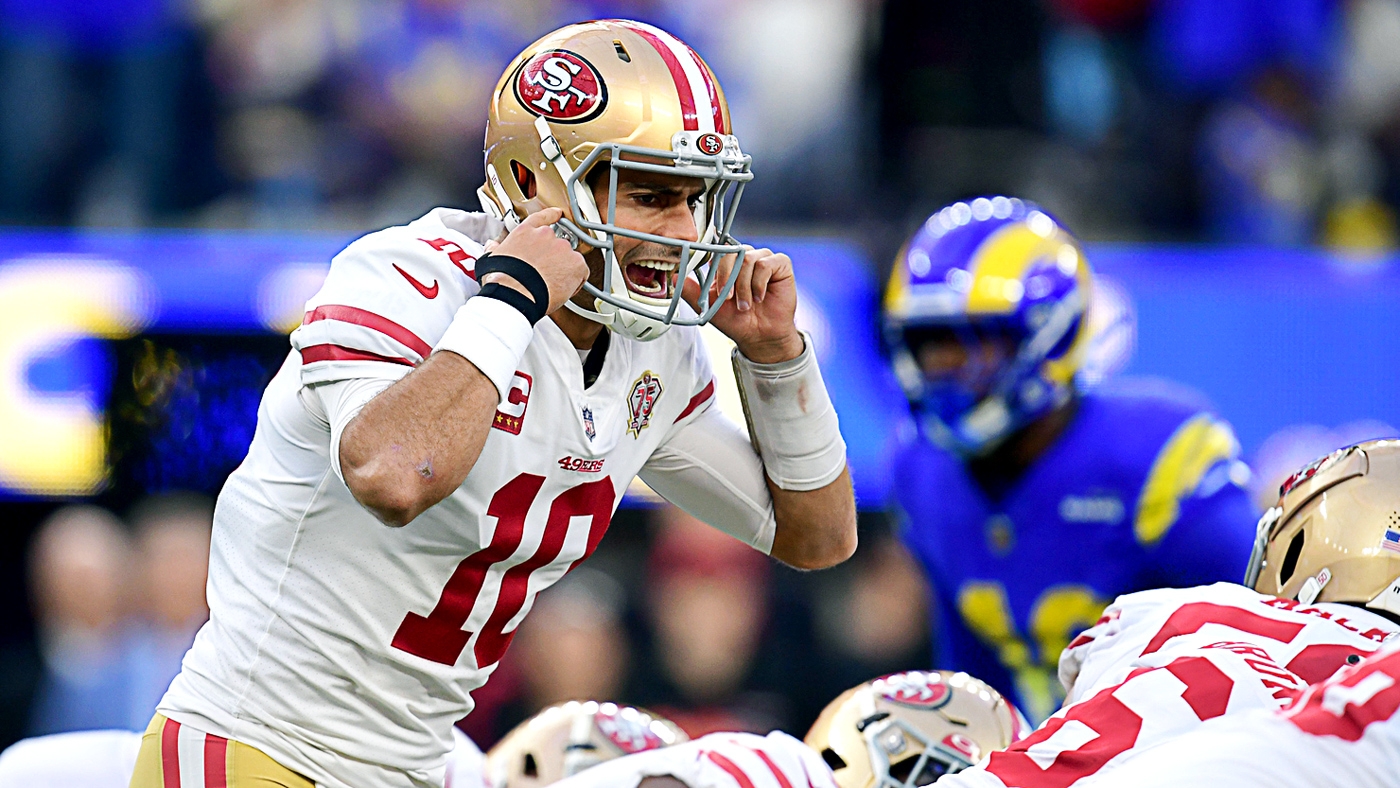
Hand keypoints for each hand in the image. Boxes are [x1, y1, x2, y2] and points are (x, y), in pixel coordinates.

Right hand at [489, 208, 588, 314]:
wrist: (515, 293)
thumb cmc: (502, 279)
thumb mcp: (492, 258)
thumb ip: (496, 249)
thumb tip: (492, 246)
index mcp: (525, 232)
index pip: (541, 218)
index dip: (551, 215)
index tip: (557, 213)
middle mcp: (545, 235)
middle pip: (556, 244)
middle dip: (554, 257)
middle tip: (546, 273)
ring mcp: (562, 247)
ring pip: (570, 258)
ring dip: (565, 269)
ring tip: (552, 284)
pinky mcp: (576, 263)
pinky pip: (581, 272)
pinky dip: (576, 281)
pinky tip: (563, 289)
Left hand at [683, 245, 803, 363]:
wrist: (759, 336)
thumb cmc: (737, 320)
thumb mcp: (709, 306)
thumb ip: (692, 290)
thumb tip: (674, 277)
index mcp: (728, 263)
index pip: (717, 251)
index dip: (715, 267)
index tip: (717, 288)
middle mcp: (745, 257)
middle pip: (731, 252)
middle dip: (727, 278)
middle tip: (729, 299)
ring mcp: (763, 258)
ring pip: (748, 259)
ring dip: (744, 286)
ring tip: (746, 304)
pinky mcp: (780, 264)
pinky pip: (766, 264)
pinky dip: (759, 283)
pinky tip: (760, 297)